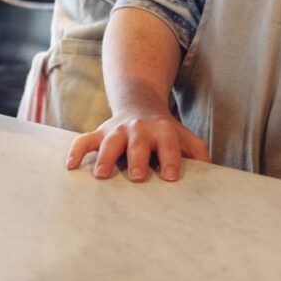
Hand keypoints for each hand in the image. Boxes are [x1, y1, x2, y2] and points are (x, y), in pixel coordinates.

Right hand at [66, 109, 209, 182]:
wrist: (140, 103)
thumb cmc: (165, 132)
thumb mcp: (185, 137)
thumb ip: (198, 153)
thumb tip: (210, 175)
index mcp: (163, 131)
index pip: (170, 145)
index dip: (171, 159)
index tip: (171, 177)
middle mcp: (139, 129)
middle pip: (138, 143)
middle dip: (137, 159)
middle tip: (137, 177)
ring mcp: (117, 130)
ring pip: (109, 141)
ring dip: (106, 157)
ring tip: (102, 175)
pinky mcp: (101, 132)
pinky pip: (85, 140)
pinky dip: (76, 152)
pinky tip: (70, 167)